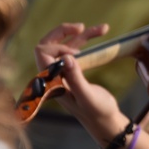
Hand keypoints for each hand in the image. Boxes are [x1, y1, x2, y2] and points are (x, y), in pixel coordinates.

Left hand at [34, 23, 128, 146]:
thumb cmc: (97, 112)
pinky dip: (87, 40)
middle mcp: (54, 75)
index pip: (42, 53)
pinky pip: (77, 50)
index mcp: (51, 81)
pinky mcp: (75, 70)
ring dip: (82, 34)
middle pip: (48, 44)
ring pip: (66, 44)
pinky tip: (101, 33)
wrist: (106, 121)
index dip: (56, 46)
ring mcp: (64, 72)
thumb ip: (75, 78)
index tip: (77, 53)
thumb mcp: (87, 97)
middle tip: (82, 27)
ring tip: (103, 28)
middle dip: (63, 32)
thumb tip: (66, 57)